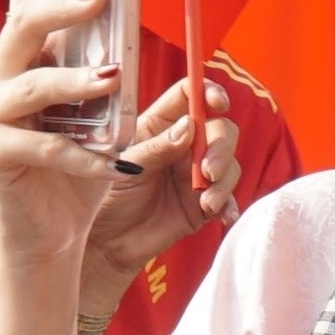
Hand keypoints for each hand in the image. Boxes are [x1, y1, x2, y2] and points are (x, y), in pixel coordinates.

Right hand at [0, 0, 134, 276]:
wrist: (49, 237)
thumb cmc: (77, 167)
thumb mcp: (99, 111)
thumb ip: (104, 67)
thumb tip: (128, 26)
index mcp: (22, 58)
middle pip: (20, 24)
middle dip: (61, 7)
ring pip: (30, 85)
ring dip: (74, 81)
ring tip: (111, 80)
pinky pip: (40, 146)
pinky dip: (80, 154)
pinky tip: (108, 163)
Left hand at [75, 74, 243, 327]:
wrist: (106, 242)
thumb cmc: (105, 196)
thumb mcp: (124, 166)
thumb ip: (157, 147)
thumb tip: (190, 126)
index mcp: (159, 125)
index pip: (189, 96)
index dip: (208, 91)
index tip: (218, 103)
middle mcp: (183, 145)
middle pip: (219, 130)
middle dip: (220, 148)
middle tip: (207, 171)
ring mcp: (195, 174)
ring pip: (229, 164)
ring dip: (224, 181)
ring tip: (206, 201)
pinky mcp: (203, 203)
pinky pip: (228, 198)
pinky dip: (229, 205)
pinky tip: (222, 215)